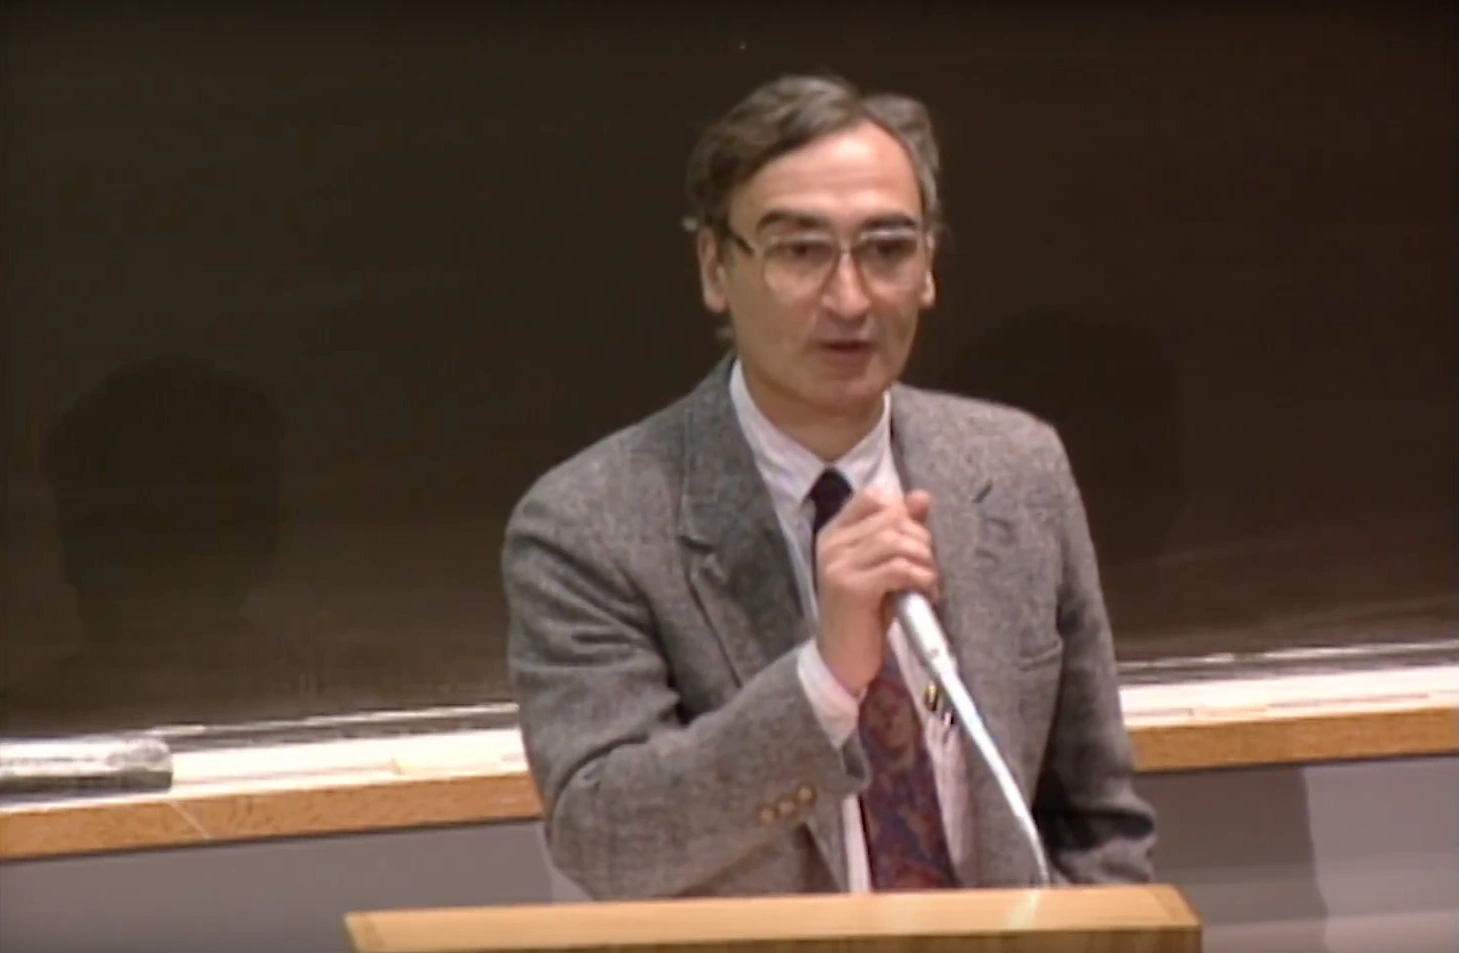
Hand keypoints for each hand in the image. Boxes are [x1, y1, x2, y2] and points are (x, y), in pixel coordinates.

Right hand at [814, 486, 937, 694]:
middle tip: (930, 564)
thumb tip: (922, 496)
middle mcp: (832, 543)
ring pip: (895, 540)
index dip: (901, 510)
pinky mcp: (851, 588)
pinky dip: (921, 577)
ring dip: (924, 559)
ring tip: (930, 579)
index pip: (872, 496)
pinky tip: (927, 592)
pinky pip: (898, 568)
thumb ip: (900, 531)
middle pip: (891, 517)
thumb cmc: (865, 613)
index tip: (915, 536)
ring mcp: (838, 565)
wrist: (842, 659)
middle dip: (921, 538)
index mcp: (835, 532)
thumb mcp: (884, 567)